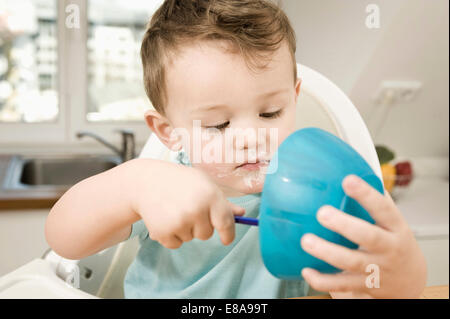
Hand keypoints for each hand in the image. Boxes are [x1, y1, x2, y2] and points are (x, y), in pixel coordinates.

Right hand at [131, 159, 244, 248]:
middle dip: (200, 225)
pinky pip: (176, 244)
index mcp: (210, 195)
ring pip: (191, 238)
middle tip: (187, 208)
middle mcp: (196, 209)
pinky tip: (164, 217)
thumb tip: (241, 213)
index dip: (228, 234)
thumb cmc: (179, 181)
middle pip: (207, 234)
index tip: (226, 239)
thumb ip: (222, 201)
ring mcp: (179, 221)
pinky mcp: (163, 232)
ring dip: (184, 228)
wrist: (146, 182)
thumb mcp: (203, 184)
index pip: (226, 223)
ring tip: (174, 209)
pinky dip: (171, 235)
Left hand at [300, 174, 426, 297]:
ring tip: (307, 241)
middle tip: (322, 213)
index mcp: (395, 227)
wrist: (409, 280)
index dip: (366, 195)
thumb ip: (373, 200)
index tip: (348, 180)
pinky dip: (323, 281)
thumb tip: (350, 168)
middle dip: (345, 225)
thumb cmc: (394, 242)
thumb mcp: (392, 221)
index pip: (383, 208)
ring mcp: (376, 269)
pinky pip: (341, 286)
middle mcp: (388, 248)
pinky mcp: (364, 286)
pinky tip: (307, 271)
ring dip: (327, 252)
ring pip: (351, 262)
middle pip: (368, 237)